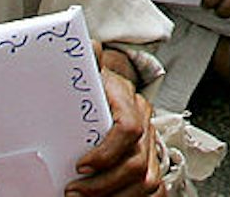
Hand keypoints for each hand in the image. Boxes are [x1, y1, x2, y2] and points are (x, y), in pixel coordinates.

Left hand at [68, 66, 161, 196]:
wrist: (111, 90)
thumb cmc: (94, 87)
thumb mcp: (87, 72)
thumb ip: (87, 61)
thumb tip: (91, 47)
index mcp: (130, 102)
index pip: (129, 129)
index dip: (106, 152)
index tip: (79, 166)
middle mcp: (146, 124)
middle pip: (137, 164)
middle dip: (102, 185)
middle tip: (72, 192)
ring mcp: (152, 145)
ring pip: (148, 181)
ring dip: (115, 196)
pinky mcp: (152, 162)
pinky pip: (156, 189)